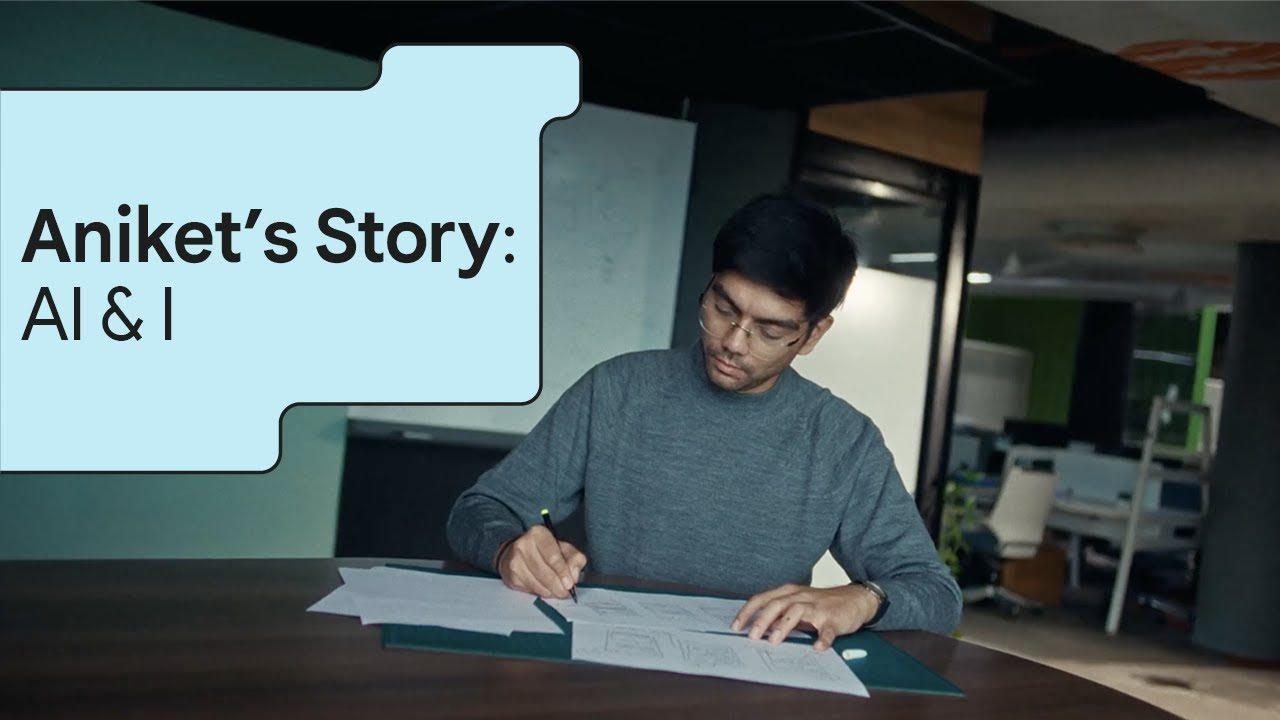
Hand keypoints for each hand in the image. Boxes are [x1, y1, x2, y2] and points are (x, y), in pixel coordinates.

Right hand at [494, 525, 587, 599]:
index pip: (553, 557)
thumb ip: (574, 558)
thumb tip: (574, 574)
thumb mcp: (563, 548)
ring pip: (538, 584)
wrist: (514, 553)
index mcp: (538, 533)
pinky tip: (545, 589)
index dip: (563, 572)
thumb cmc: (543, 550)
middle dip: (558, 586)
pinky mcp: (511, 576)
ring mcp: (515, 561)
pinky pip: (531, 590)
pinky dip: (541, 593)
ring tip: (557, 591)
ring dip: (551, 592)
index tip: (570, 584)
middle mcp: (523, 545)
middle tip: (566, 592)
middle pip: (545, 573)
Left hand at [730, 583, 879, 651]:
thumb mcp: (797, 605)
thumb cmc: (822, 604)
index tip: (735, 626)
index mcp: (789, 593)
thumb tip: (758, 630)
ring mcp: (817, 607)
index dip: (747, 612)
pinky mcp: (833, 618)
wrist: (855, 599)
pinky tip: (817, 648)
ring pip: (797, 611)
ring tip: (774, 641)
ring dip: (784, 626)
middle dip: (761, 620)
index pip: (762, 599)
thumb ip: (779, 614)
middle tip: (752, 636)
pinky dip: (822, 639)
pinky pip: (827, 629)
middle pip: (776, 604)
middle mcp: (800, 596)